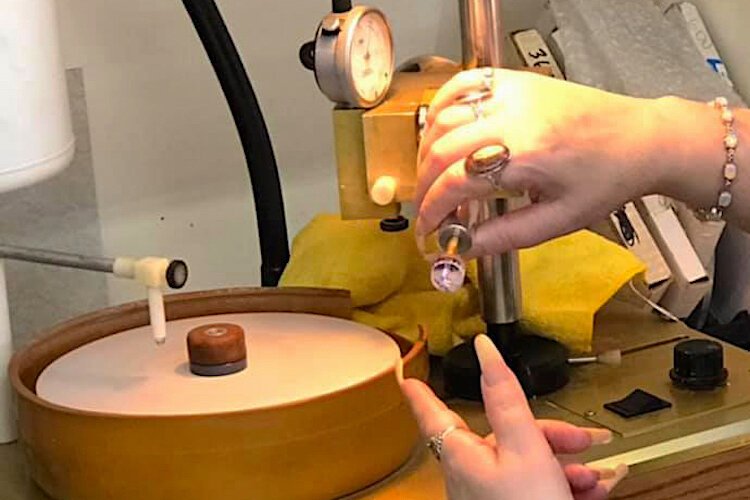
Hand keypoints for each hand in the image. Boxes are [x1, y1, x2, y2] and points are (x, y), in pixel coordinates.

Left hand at [401, 335, 627, 499]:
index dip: (422, 394)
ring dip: (565, 463)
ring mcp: (492, 496)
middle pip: (504, 435)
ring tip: (593, 477)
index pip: (433, 414)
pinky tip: (593, 490)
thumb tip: (485, 350)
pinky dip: (565, 484)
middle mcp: (472, 475)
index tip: (407, 380)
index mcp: (463, 454)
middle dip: (549, 435)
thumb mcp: (525, 447)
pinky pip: (536, 487)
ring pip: (527, 462)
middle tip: (582, 440)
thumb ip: (505, 398)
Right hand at [415, 68, 661, 256]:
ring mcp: (512, 93)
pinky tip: (439, 130)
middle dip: (424, 185)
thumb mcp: (558, 220)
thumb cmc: (606, 179)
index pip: (456, 182)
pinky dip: (441, 107)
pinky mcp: (515, 80)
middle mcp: (514, 117)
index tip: (427, 230)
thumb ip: (504, 236)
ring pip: (444, 117)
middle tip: (428, 209)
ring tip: (433, 178)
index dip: (432, 209)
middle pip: (441, 149)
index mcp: (527, 155)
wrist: (640, 139)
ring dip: (427, 151)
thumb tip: (463, 249)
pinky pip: (462, 85)